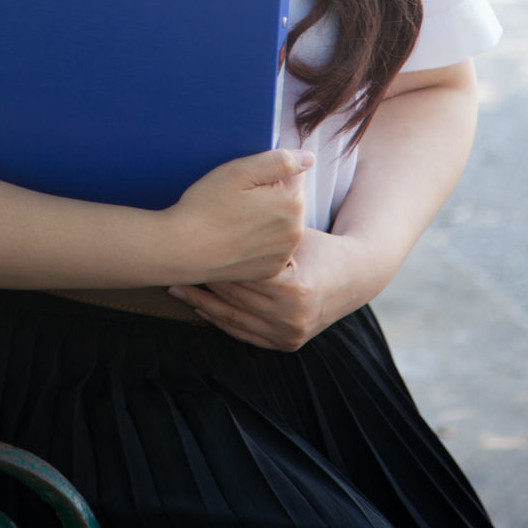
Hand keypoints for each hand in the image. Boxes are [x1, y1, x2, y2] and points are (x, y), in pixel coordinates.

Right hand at [164, 148, 312, 284]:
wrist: (182, 249)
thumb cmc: (206, 206)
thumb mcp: (239, 171)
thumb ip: (279, 161)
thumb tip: (308, 158)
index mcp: (292, 202)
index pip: (294, 173)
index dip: (269, 172)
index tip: (246, 182)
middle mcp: (295, 231)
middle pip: (290, 199)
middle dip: (271, 194)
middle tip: (237, 200)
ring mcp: (283, 254)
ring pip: (282, 222)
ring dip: (267, 217)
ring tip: (235, 219)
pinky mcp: (270, 270)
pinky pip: (272, 246)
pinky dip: (260, 240)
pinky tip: (237, 238)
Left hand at [169, 227, 368, 350]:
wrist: (352, 277)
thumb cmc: (319, 246)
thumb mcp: (296, 229)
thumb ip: (270, 216)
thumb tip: (245, 184)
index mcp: (295, 287)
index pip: (242, 274)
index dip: (215, 260)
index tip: (190, 248)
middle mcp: (292, 317)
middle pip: (235, 297)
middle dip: (204, 281)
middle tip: (175, 266)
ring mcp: (289, 334)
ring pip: (234, 320)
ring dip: (202, 304)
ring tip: (175, 288)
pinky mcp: (286, 344)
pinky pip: (244, 334)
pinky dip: (220, 321)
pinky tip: (199, 306)